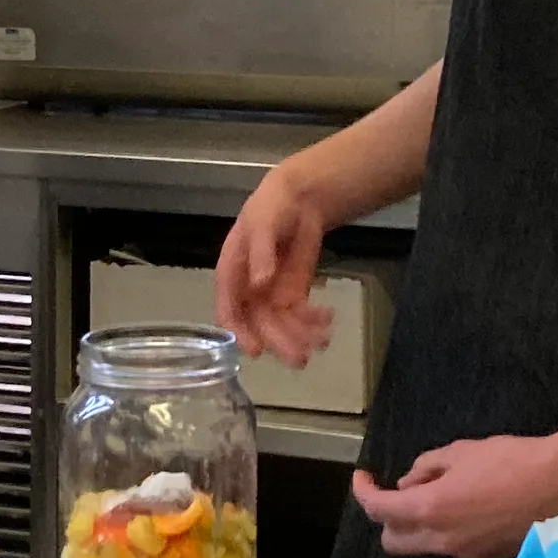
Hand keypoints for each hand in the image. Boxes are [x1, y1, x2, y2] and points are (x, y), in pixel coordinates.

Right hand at [215, 163, 336, 366]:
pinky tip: (328, 319)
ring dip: (299, 338)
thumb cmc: (271, 208)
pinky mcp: (294, 295)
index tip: (255, 350)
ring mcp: (271, 296)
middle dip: (279, 343)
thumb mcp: (262, 224)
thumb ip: (260, 253)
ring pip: (282, 327)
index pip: (228, 312)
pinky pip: (300, 317)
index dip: (239, 333)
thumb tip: (259, 283)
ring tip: (322, 341)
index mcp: (232, 275)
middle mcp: (249, 292)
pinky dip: (314, 323)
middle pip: (260, 326)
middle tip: (299, 358)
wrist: (298, 200)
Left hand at [350, 430, 557, 557]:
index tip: (364, 477)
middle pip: (394, 541)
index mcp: (430, 510)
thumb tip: (409, 482)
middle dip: (388, 518)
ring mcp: (465, 554)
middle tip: (399, 493)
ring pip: (425, 546)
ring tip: (443, 493)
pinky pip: (454, 546)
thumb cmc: (512, 461)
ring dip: (420, 524)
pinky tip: (472, 506)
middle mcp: (442, 540)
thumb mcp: (463, 452)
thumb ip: (428, 467)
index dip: (364, 493)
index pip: (379, 511)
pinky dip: (449, 529)